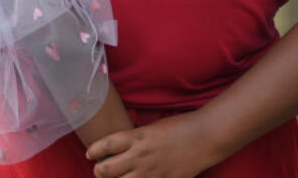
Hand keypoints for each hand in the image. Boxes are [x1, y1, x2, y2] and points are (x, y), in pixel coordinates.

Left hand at [87, 112, 219, 177]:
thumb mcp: (154, 128)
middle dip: (99, 171)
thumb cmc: (181, 127)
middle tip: (102, 170)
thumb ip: (136, 140)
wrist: (206, 136)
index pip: (104, 145)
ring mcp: (150, 172)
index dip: (93, 151)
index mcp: (138, 137)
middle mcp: (140, 155)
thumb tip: (120, 149)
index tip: (91, 154)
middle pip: (105, 170)